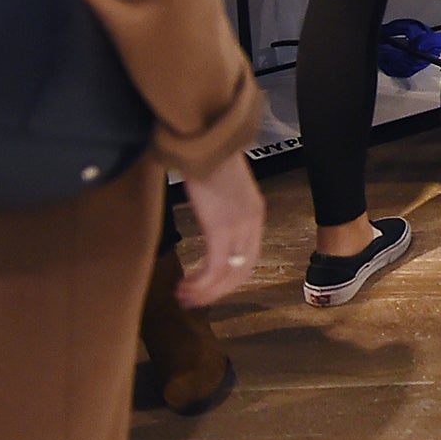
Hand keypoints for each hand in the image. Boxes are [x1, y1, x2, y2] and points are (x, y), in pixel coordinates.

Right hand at [176, 151, 264, 307]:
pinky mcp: (220, 227)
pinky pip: (215, 267)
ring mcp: (239, 225)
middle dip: (218, 291)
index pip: (250, 258)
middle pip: (242, 271)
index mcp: (255, 213)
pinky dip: (201, 283)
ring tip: (184, 296)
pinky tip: (184, 286)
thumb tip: (212, 221)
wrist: (207, 140)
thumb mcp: (225, 190)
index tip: (210, 288)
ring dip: (206, 291)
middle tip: (194, 299)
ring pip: (228, 274)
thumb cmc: (209, 161)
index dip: (231, 279)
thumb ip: (225, 208)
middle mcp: (253, 222)